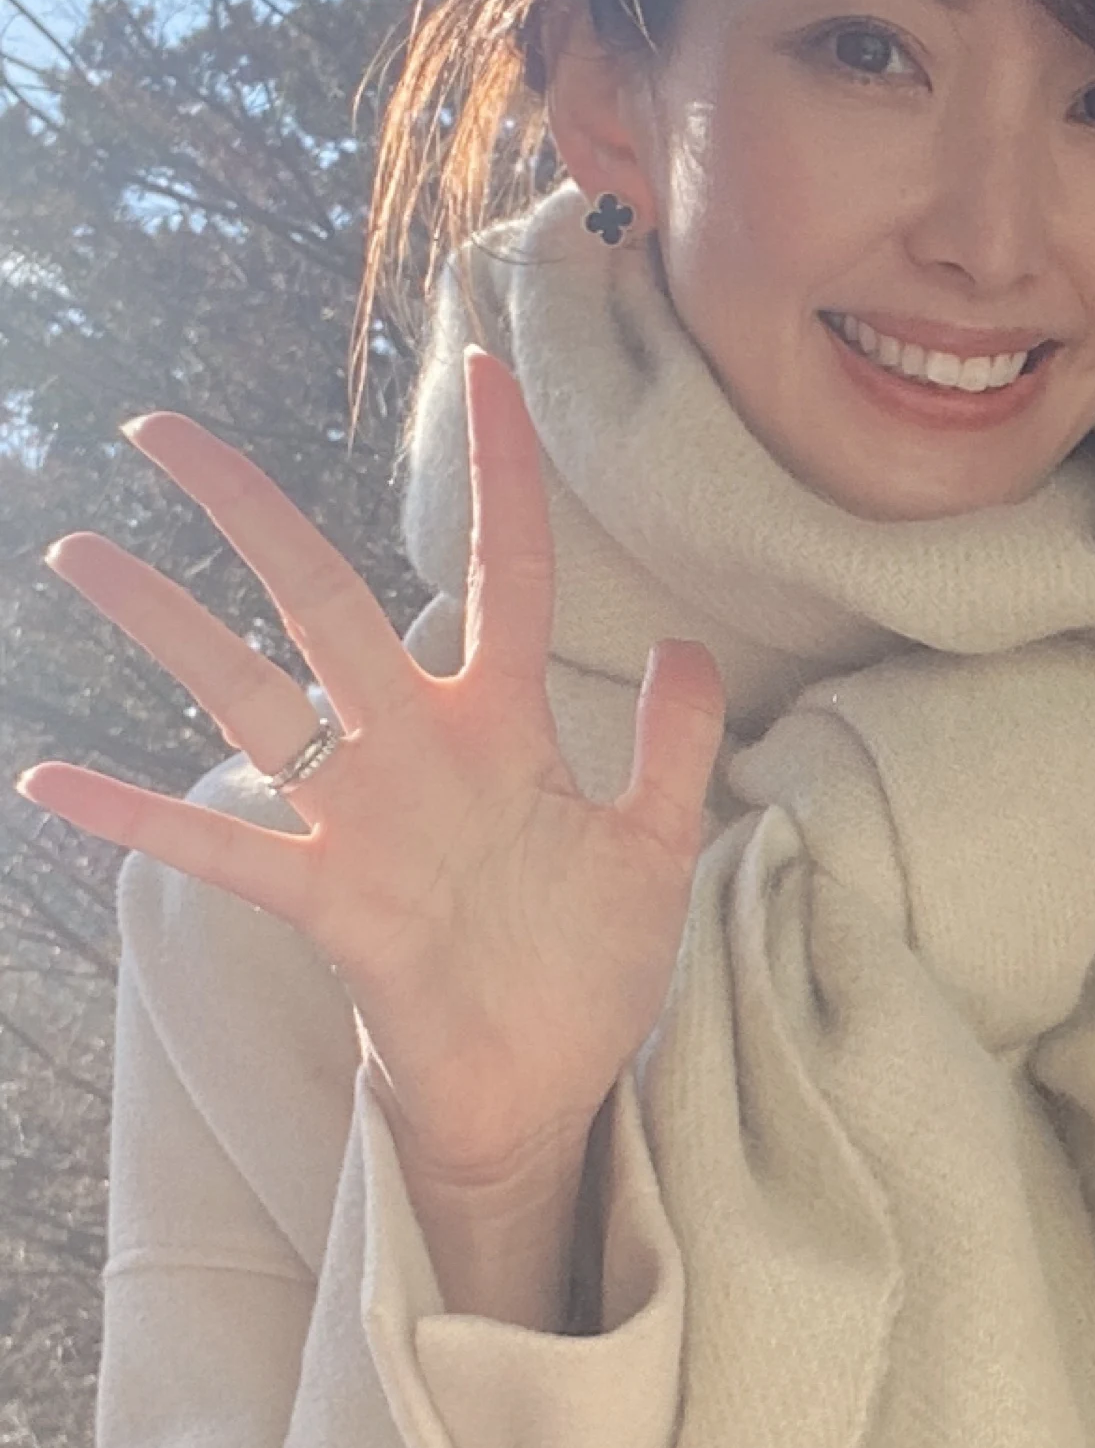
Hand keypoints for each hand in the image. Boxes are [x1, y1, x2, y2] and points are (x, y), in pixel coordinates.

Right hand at [22, 355, 722, 1292]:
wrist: (546, 1082)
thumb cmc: (590, 961)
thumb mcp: (656, 844)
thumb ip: (673, 745)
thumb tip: (680, 644)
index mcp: (508, 725)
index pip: (510, 570)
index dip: (504, 473)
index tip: (487, 365)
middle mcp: (420, 751)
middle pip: (330, 605)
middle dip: (254, 518)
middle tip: (161, 430)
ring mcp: (365, 821)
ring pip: (253, 701)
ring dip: (171, 631)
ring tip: (84, 553)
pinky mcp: (330, 902)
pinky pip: (221, 848)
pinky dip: (141, 818)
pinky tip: (51, 782)